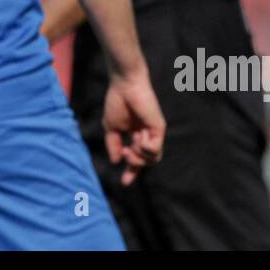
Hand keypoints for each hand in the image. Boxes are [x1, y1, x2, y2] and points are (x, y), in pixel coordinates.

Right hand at [103, 67, 165, 185]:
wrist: (124, 86)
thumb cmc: (117, 102)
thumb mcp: (111, 128)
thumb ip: (113, 145)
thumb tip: (115, 161)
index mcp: (136, 134)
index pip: (137, 158)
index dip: (132, 171)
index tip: (124, 183)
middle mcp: (147, 135)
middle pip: (146, 162)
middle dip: (134, 164)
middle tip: (124, 152)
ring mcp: (154, 132)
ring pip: (153, 159)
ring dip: (138, 157)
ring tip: (130, 145)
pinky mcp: (158, 127)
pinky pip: (155, 149)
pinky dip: (145, 149)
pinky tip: (138, 138)